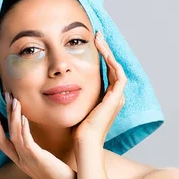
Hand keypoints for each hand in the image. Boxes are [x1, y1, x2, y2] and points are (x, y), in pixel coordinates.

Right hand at [0, 92, 75, 178]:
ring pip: (14, 135)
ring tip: (14, 101)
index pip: (1, 142)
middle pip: (4, 136)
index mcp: (21, 161)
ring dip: (13, 117)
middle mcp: (20, 160)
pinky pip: (26, 142)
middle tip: (4, 96)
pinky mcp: (37, 159)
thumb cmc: (60, 177)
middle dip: (3, 115)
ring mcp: (27, 160)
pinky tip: (24, 117)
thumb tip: (39, 141)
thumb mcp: (45, 163)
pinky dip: (23, 129)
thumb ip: (38, 152)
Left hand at [72, 30, 126, 145]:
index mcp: (108, 99)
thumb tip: (59, 82)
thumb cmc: (77, 129)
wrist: (84, 143)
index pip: (107, 72)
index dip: (102, 57)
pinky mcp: (116, 98)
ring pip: (117, 67)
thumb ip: (74, 93)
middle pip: (114, 67)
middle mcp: (116, 97)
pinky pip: (119, 74)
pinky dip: (112, 61)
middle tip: (98, 35)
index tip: (92, 43)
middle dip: (106, 50)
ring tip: (99, 38)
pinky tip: (102, 51)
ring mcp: (118, 98)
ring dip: (109, 52)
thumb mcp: (75, 106)